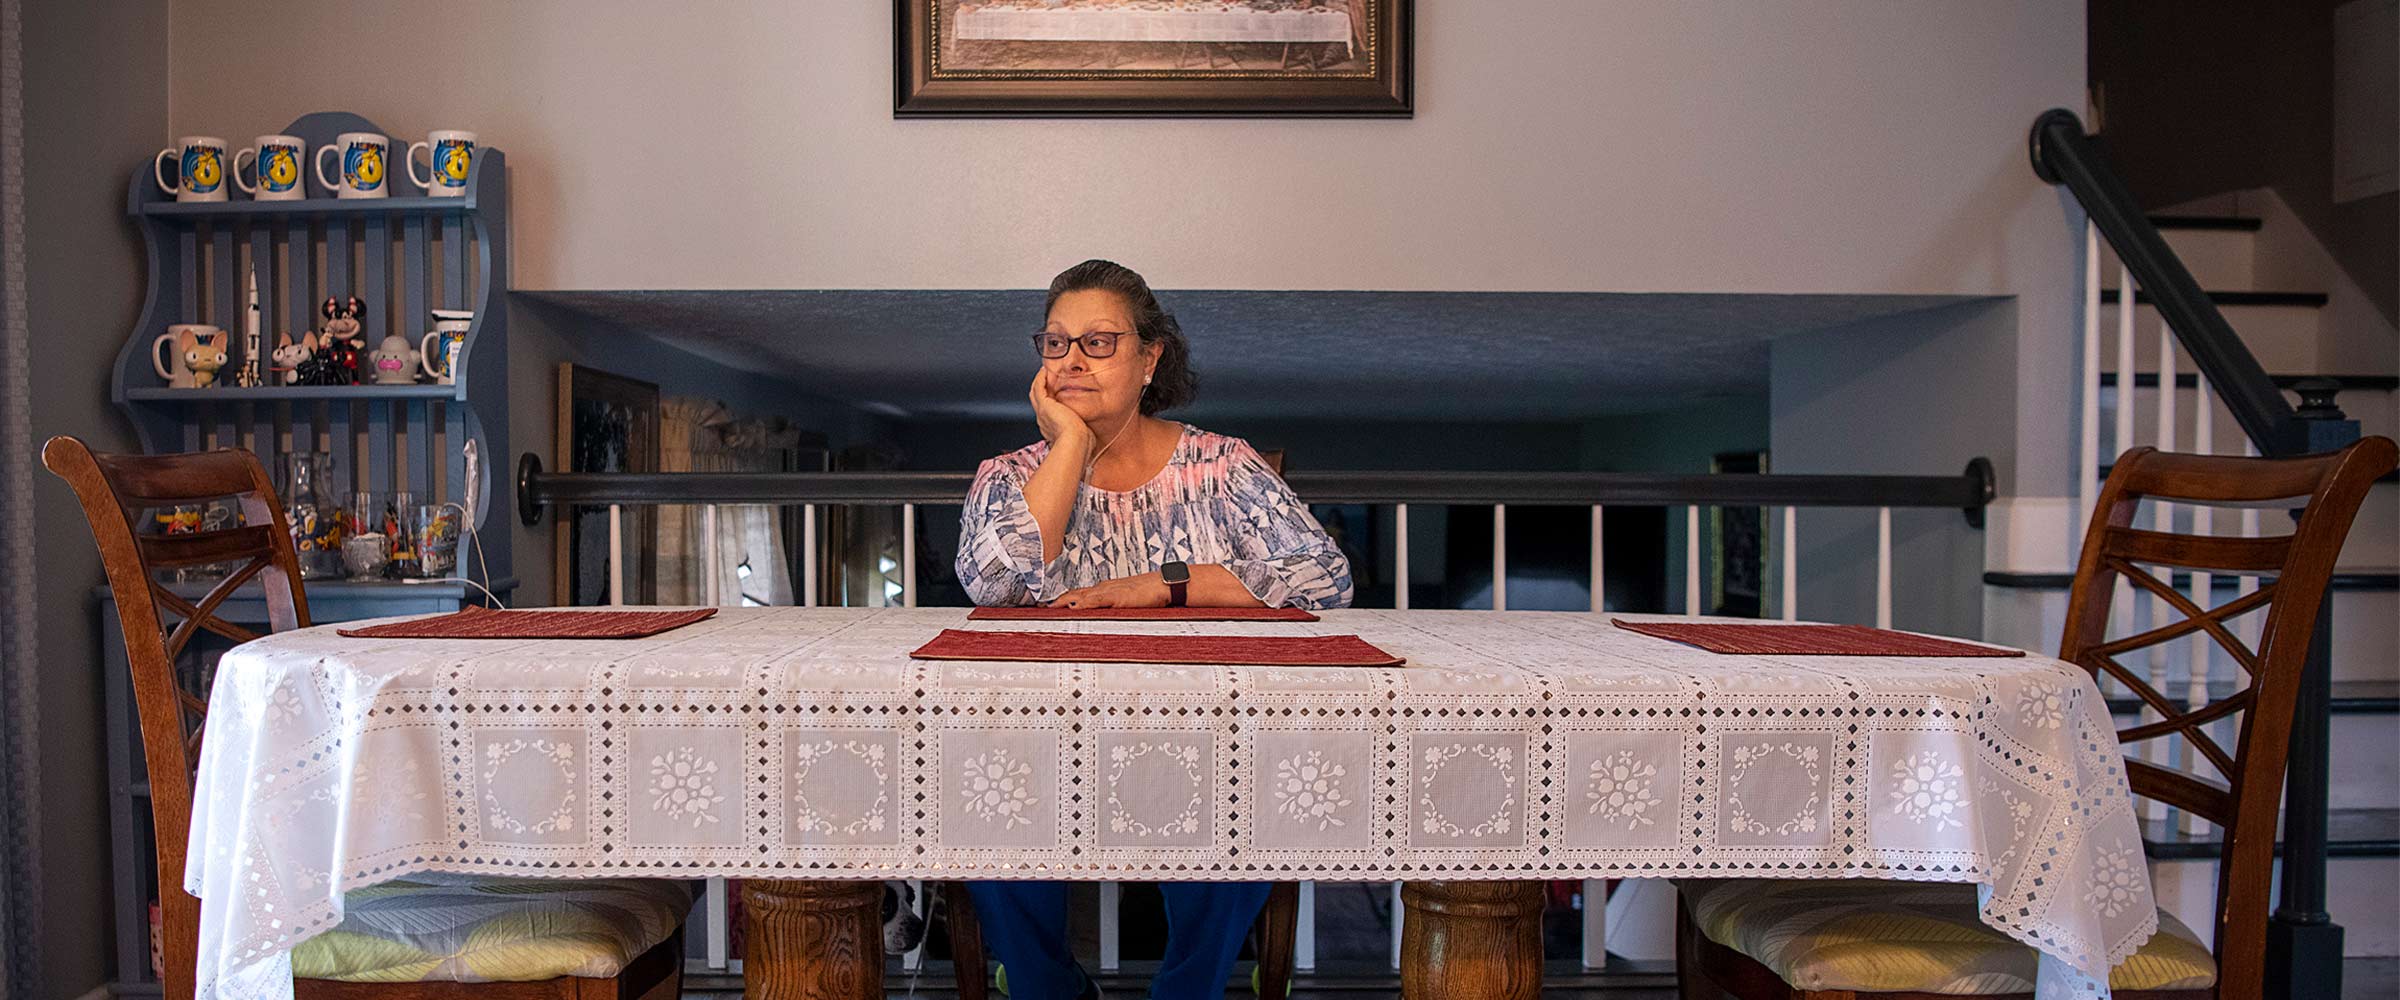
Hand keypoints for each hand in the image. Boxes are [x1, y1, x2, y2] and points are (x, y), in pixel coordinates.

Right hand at [1029, 367, 1092, 449]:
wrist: (1076, 443)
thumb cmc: (1082, 444)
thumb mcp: (1083, 436)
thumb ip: (1083, 432)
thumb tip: (1091, 433)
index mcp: (1052, 429)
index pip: (1047, 413)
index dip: (1049, 402)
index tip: (1055, 394)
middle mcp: (1044, 421)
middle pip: (1038, 401)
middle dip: (1042, 390)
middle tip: (1046, 378)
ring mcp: (1042, 413)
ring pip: (1035, 394)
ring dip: (1039, 382)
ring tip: (1044, 372)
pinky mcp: (1044, 405)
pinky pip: (1038, 388)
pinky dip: (1040, 379)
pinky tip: (1044, 371)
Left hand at [1049, 572, 1169, 608]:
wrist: (1165, 585)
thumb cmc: (1149, 594)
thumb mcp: (1126, 602)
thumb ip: (1113, 608)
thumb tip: (1100, 618)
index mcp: (1105, 590)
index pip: (1079, 594)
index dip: (1063, 600)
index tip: (1050, 606)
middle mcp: (1104, 588)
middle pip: (1076, 593)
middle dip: (1059, 601)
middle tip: (1042, 608)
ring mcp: (1110, 591)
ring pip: (1082, 595)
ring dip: (1066, 601)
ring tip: (1051, 608)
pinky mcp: (1118, 596)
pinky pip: (1098, 600)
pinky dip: (1085, 603)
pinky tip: (1075, 607)